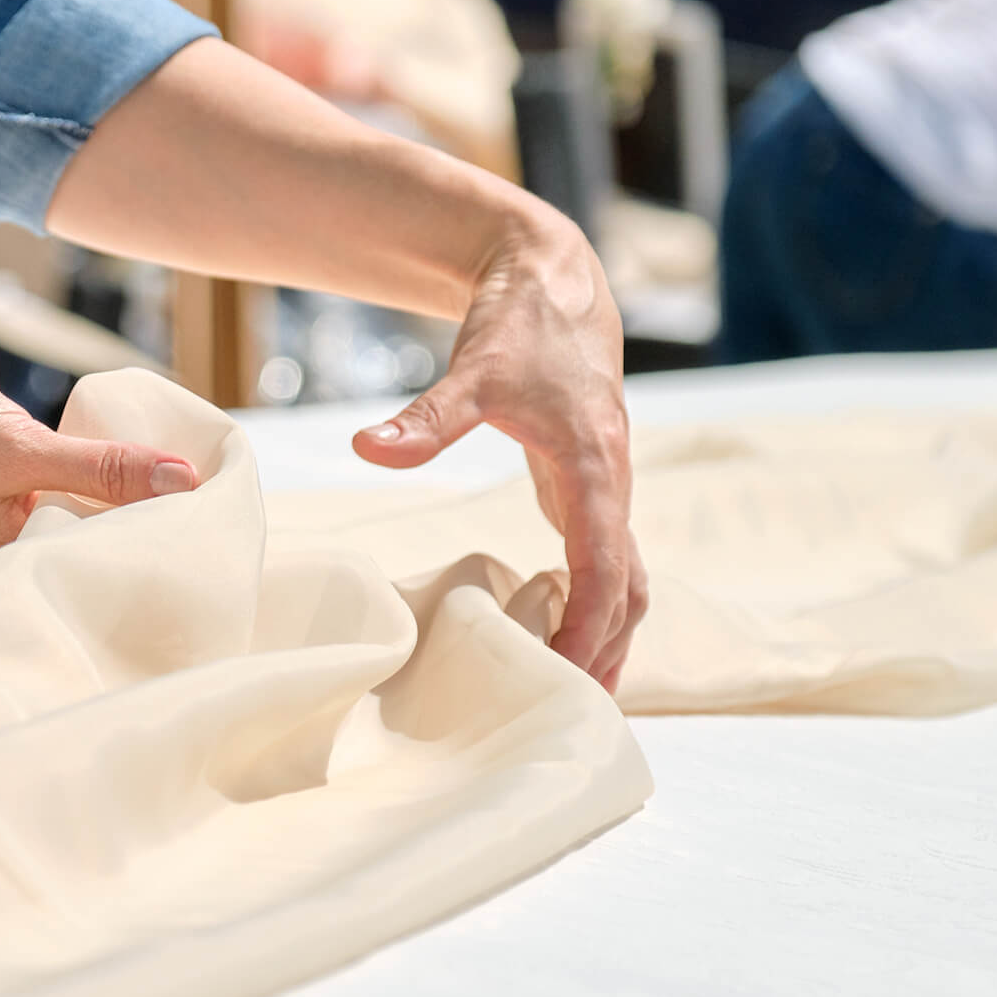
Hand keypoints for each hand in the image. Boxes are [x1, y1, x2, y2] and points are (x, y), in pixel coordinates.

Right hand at [0, 345, 198, 571]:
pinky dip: (73, 495)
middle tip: (200, 507)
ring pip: (64, 531)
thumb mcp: (21, 446)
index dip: (156, 544)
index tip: (208, 521)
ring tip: (165, 491)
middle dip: (137, 532)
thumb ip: (102, 468)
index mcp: (4, 568)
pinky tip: (103, 477)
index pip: (102, 568)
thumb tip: (184, 480)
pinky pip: (40, 510)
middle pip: (86, 555)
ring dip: (106, 511)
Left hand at [352, 210, 647, 691]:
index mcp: (597, 467)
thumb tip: (368, 449)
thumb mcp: (474, 369)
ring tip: (580, 696)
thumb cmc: (521, 326)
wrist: (553, 282)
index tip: (563, 672)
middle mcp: (613, 486)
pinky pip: (607, 562)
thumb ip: (426, 418)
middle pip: (629, 590)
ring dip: (610, 636)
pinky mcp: (590, 488)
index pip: (604, 567)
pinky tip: (564, 638)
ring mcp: (606, 490)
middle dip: (608, 651)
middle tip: (578, 713)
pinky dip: (596, 605)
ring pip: (626, 580)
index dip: (587, 626)